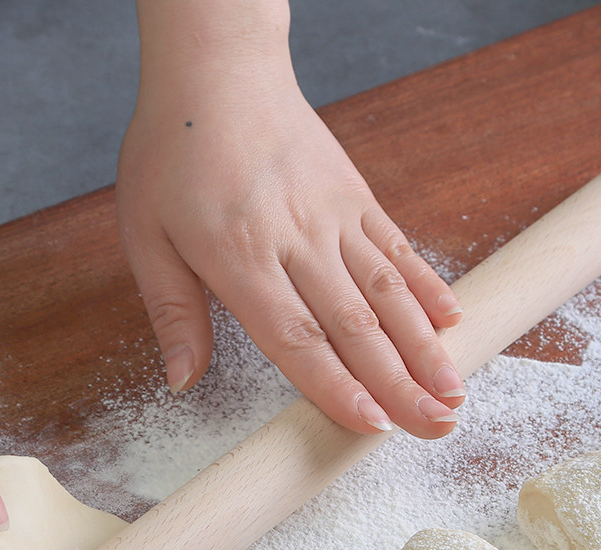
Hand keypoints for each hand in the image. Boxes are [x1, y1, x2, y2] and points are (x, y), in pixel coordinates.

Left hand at [116, 0, 465, 438]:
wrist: (217, 72)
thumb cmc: (175, 154)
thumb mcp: (147, 235)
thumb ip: (172, 311)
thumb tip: (182, 381)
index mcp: (240, 257)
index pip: (297, 338)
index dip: (338, 387)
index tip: (374, 426)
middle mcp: (297, 241)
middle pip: (357, 325)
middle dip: (400, 383)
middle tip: (437, 427)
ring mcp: (334, 217)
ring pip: (389, 291)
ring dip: (425, 346)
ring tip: (454, 391)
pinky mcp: (356, 197)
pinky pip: (397, 246)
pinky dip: (427, 286)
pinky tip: (453, 319)